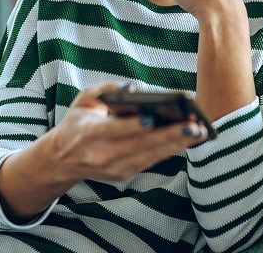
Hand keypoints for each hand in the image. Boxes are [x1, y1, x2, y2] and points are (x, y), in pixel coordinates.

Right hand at [44, 82, 208, 182]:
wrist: (62, 159)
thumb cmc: (78, 122)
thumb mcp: (84, 99)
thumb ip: (107, 89)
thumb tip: (133, 87)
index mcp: (88, 134)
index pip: (114, 131)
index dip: (133, 126)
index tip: (153, 117)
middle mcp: (101, 156)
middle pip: (140, 146)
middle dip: (169, 136)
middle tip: (194, 126)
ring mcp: (113, 169)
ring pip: (150, 156)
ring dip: (177, 145)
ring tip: (199, 132)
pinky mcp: (123, 175)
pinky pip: (151, 161)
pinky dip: (170, 150)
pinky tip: (188, 140)